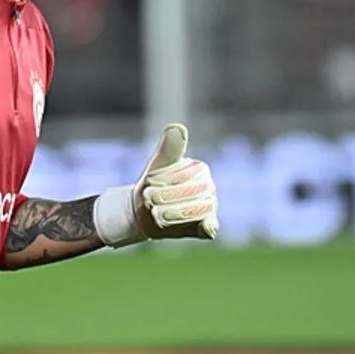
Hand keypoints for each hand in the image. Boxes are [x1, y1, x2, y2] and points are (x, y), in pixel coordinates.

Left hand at [93, 123, 218, 246]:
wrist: (144, 210)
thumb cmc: (152, 183)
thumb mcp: (157, 165)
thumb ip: (169, 148)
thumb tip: (178, 127)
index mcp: (200, 170)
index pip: (187, 175)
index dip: (166, 180)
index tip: (149, 181)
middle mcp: (209, 188)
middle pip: (191, 194)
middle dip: (167, 196)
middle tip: (148, 198)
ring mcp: (209, 207)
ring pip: (196, 211)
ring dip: (173, 213)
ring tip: (155, 212)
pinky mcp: (205, 225)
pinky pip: (210, 226)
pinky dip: (208, 226)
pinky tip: (205, 226)